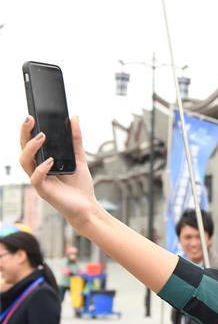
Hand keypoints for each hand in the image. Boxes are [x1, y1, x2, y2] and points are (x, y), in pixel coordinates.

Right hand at [20, 116, 101, 230]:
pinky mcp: (44, 191)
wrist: (87, 206)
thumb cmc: (80, 185)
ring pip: (25, 162)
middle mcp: (37, 170)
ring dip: (31, 148)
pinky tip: (51, 161)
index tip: (31, 116)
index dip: (27, 130)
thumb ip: (76, 140)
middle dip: (24, 134)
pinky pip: (36, 179)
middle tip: (30, 119)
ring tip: (42, 136)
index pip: (30, 144)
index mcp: (42, 162)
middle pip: (23, 150)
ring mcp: (39, 181)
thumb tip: (73, 118)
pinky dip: (41, 168)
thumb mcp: (79, 158)